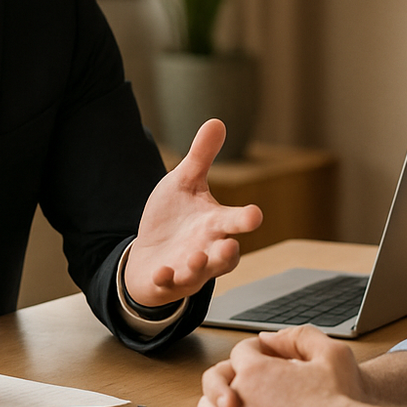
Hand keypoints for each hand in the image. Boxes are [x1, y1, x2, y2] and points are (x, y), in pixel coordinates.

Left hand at [124, 119, 262, 306]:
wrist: (151, 251)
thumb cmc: (174, 217)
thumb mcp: (184, 183)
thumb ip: (201, 158)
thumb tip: (216, 121)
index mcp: (215, 224)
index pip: (236, 222)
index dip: (245, 219)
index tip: (255, 214)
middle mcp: (208, 248)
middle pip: (227, 255)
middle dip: (229, 251)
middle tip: (231, 245)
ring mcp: (190, 269)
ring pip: (202, 274)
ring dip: (201, 267)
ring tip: (198, 256)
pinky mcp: (169, 281)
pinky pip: (170, 285)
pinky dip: (167, 279)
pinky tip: (162, 271)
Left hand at [197, 325, 366, 406]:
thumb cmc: (340, 401)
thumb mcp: (330, 353)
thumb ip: (299, 336)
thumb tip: (269, 338)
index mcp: (256, 371)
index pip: (240, 353)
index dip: (255, 351)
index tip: (268, 359)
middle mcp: (242, 400)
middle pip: (214, 383)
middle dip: (226, 382)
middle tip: (248, 386)